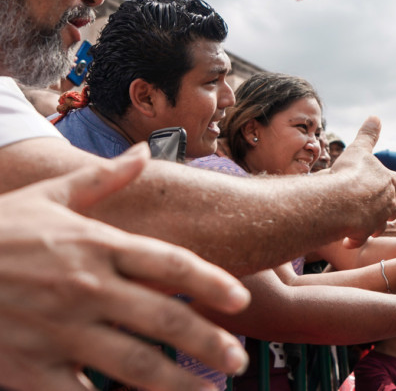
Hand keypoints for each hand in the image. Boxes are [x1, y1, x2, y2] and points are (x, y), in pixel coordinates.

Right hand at [0, 144, 249, 390]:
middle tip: (238, 360)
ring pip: (134, 363)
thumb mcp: (49, 197)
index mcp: (96, 245)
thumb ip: (103, 179)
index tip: (240, 300)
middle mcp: (86, 287)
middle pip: (164, 317)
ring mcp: (59, 331)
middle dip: (208, 341)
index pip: (169, 263)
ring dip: (178, 382)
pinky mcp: (30, 369)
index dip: (210, 282)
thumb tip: (143, 153)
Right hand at [329, 117, 395, 246]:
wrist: (340, 199)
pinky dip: (355, 239)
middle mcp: (387, 202)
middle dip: (392, 209)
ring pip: (381, 224)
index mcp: (388, 181)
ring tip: (372, 227)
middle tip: (393, 212)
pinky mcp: (364, 233)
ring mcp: (377, 219)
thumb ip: (368, 135)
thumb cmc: (350, 173)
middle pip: (394, 207)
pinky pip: (360, 238)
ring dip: (377, 225)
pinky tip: (348, 241)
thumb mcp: (359, 149)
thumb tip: (375, 117)